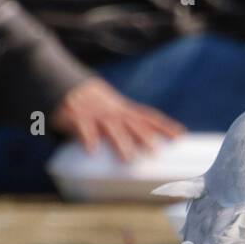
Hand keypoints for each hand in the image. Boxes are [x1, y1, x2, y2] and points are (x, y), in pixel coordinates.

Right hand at [50, 78, 183, 161]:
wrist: (65, 85)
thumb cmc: (94, 104)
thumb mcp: (114, 108)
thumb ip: (128, 122)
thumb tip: (147, 144)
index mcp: (123, 109)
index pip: (147, 116)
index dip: (164, 125)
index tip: (179, 135)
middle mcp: (112, 111)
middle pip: (132, 124)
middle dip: (144, 137)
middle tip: (155, 152)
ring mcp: (95, 114)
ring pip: (110, 128)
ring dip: (120, 142)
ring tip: (128, 159)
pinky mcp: (76, 118)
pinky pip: (82, 129)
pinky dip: (87, 139)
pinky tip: (92, 150)